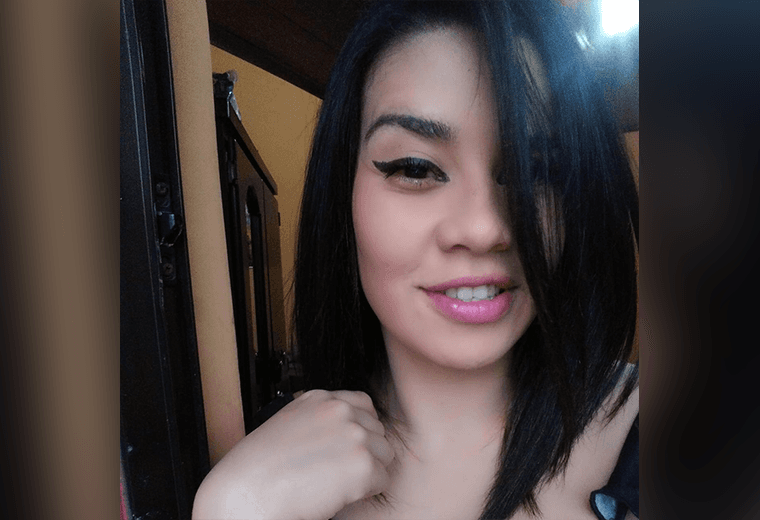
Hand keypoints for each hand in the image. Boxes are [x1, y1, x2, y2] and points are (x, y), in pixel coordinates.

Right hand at [192, 390, 394, 519]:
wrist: (246, 494)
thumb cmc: (256, 469)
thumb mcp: (287, 425)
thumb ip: (317, 421)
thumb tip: (340, 435)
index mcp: (319, 398)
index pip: (362, 404)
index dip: (360, 429)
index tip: (348, 446)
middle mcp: (339, 410)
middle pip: (377, 430)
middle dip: (365, 451)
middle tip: (340, 471)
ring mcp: (353, 435)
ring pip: (385, 454)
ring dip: (369, 471)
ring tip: (338, 483)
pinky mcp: (362, 465)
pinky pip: (382, 480)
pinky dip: (367, 492)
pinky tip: (339, 494)